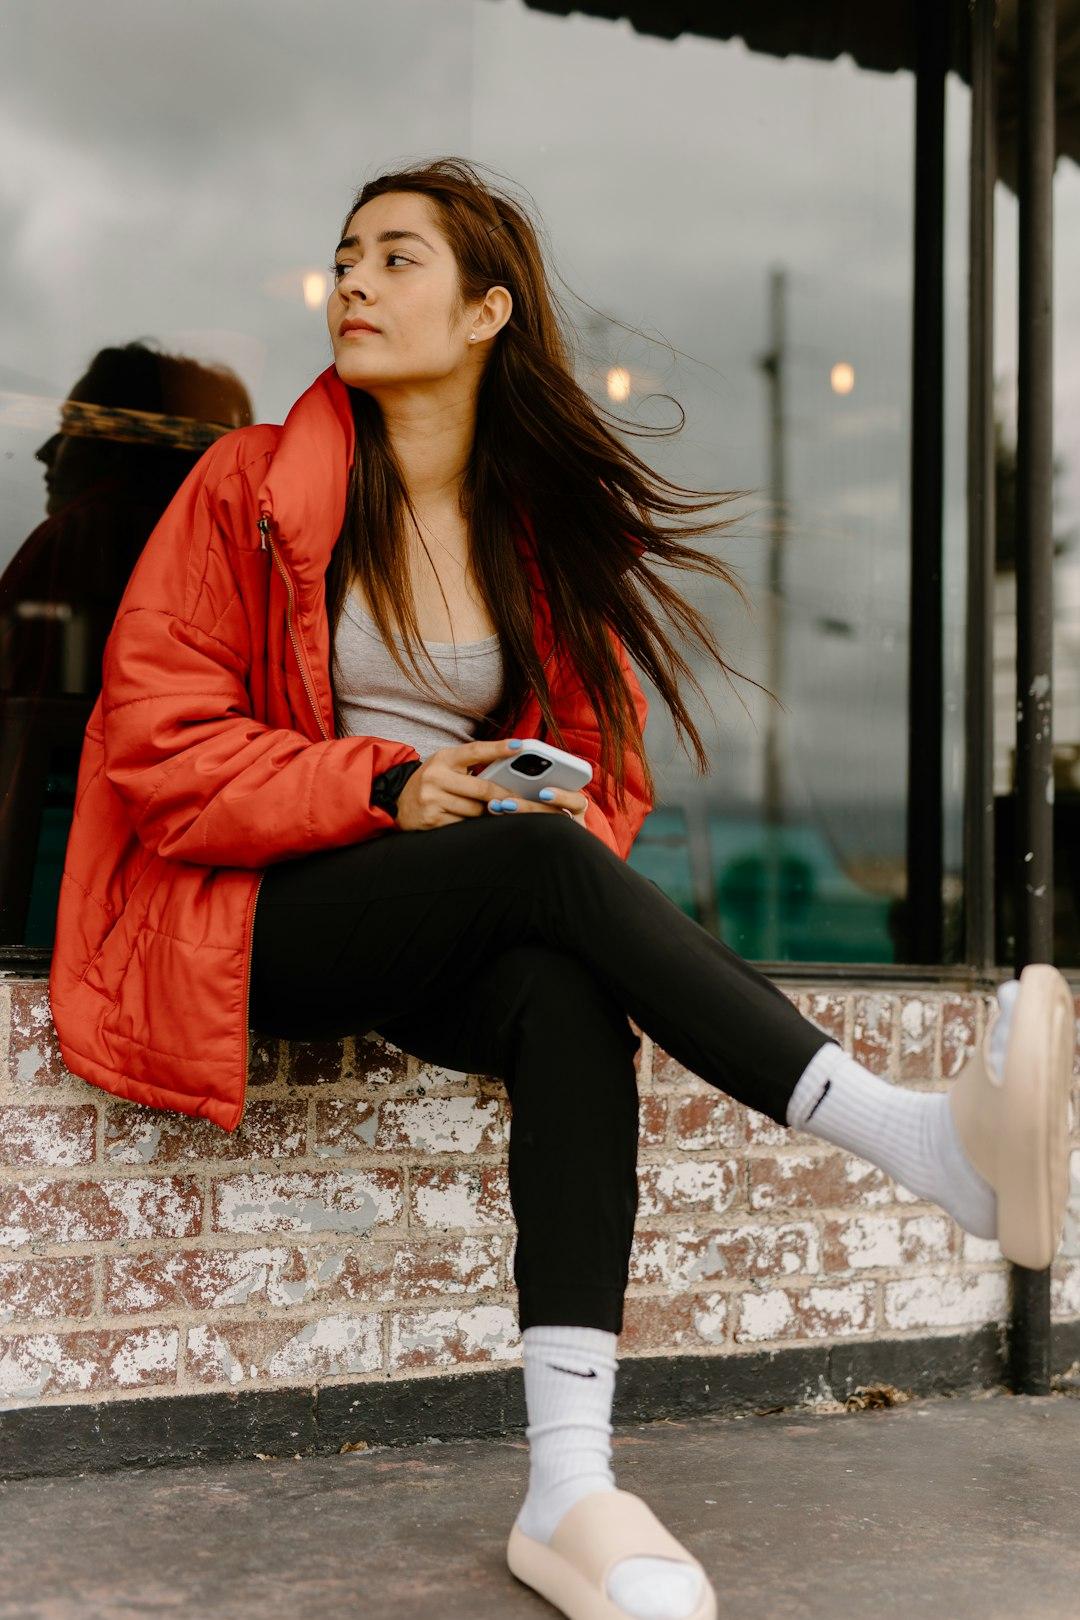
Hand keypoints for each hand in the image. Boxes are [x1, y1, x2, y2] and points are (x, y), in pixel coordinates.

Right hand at [393, 739, 587, 830]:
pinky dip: (473, 825)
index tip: (520, 746)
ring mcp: (432, 800)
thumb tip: (508, 773)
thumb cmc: (432, 782)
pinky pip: (463, 825)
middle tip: (521, 801)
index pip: (475, 751)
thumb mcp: (446, 765)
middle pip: (482, 789)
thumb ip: (471, 766)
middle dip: (503, 797)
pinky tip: (474, 823)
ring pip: (475, 810)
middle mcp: (436, 777)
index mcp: (443, 758)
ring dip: (487, 813)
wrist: (397, 803)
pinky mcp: (431, 821)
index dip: (498, 748)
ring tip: (493, 812)